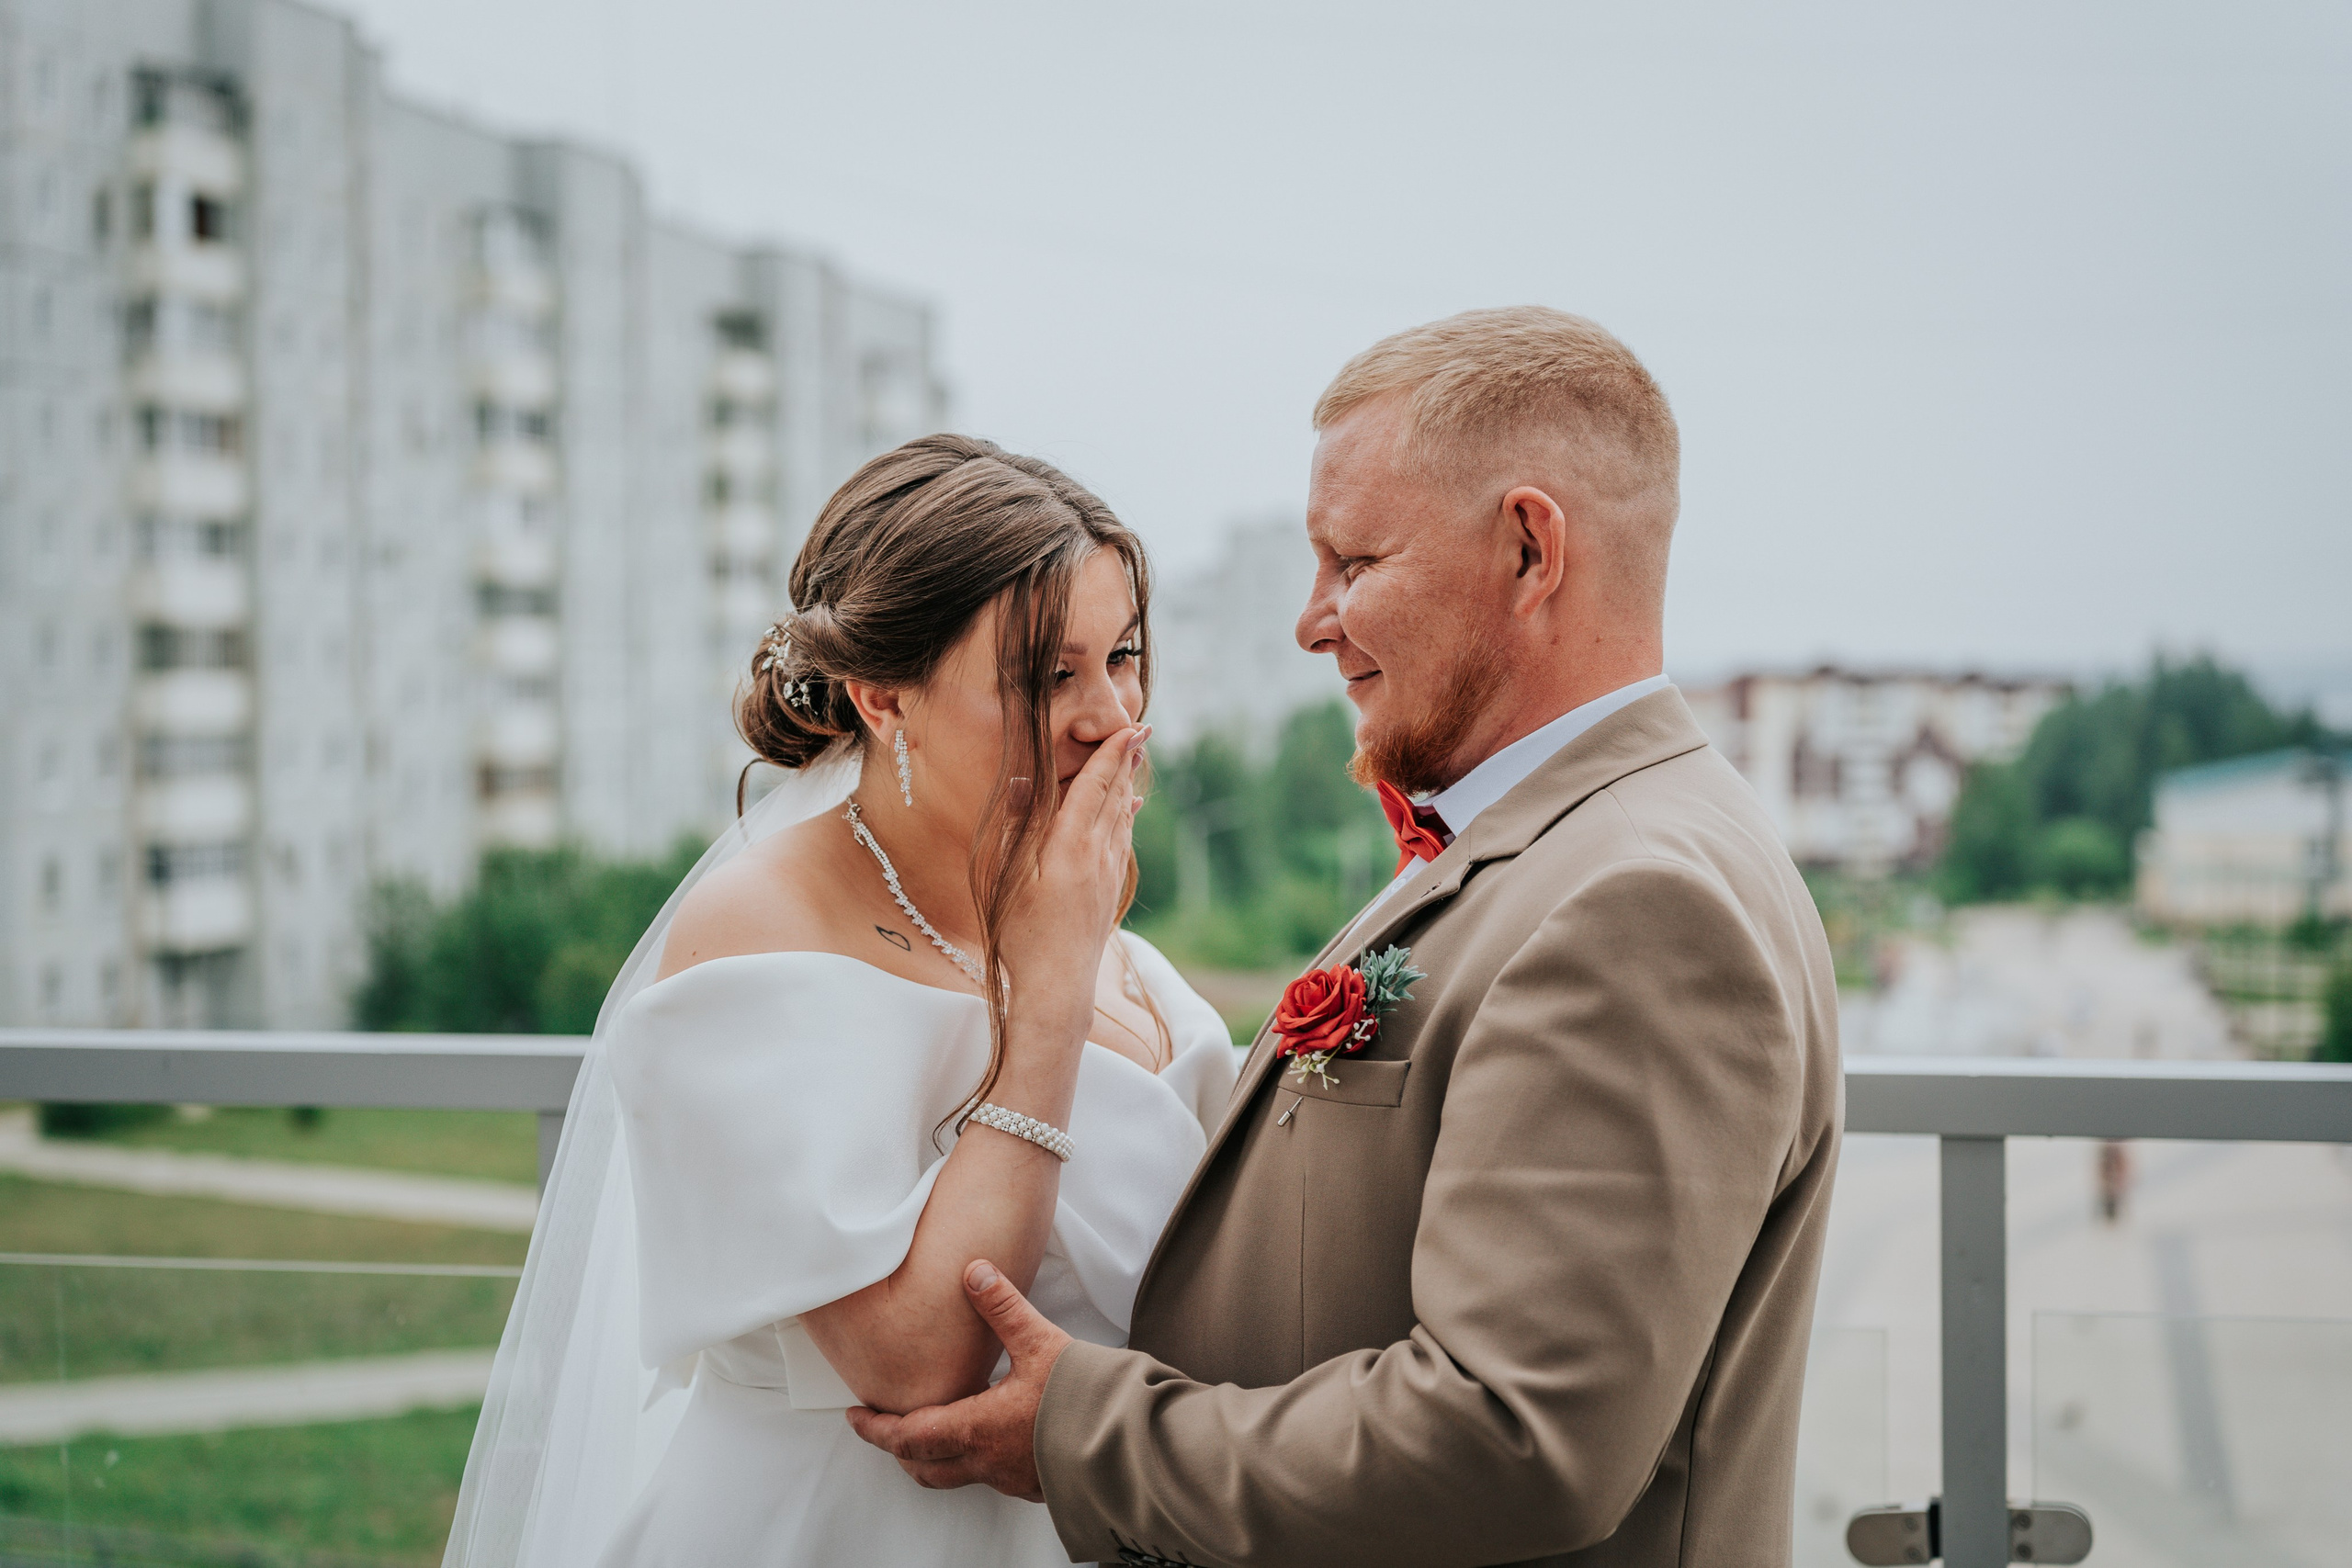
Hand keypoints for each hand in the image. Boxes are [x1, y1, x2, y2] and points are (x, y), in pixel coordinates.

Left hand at [845, 1258, 1072, 1500]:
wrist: (1126, 1444)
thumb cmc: (1082, 1398)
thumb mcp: (1039, 1341)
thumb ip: (1002, 1306)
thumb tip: (974, 1271)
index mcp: (975, 1428)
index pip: (906, 1436)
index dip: (875, 1428)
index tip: (857, 1417)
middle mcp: (985, 1461)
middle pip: (923, 1467)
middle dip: (897, 1449)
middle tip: (883, 1430)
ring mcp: (1010, 1479)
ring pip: (955, 1476)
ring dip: (933, 1458)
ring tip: (929, 1435)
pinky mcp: (1035, 1484)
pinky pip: (990, 1478)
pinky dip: (972, 1461)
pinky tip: (987, 1440)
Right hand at [996, 724, 1149, 1019]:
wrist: (1058, 987)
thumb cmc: (1023, 935)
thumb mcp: (1009, 879)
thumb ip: (1018, 827)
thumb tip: (1021, 781)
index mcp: (1071, 845)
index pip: (1095, 787)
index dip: (1111, 755)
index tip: (1130, 727)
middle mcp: (1098, 854)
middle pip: (1116, 796)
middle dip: (1127, 761)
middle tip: (1141, 730)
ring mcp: (1108, 873)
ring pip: (1123, 817)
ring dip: (1128, 784)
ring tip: (1134, 760)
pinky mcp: (1110, 891)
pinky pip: (1123, 839)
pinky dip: (1127, 815)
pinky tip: (1131, 810)